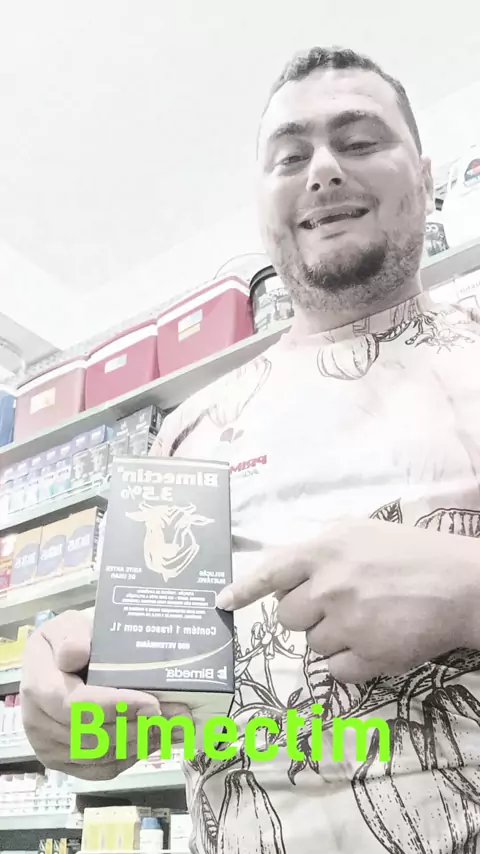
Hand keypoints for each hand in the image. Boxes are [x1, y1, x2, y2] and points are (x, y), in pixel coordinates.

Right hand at [20, 609, 191, 779]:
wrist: (62, 659)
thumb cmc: (72, 640)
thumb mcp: (70, 625)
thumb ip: (72, 636)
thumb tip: (75, 654)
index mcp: (38, 684)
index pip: (76, 706)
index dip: (116, 707)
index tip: (151, 703)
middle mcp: (37, 721)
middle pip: (91, 737)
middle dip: (139, 727)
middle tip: (177, 715)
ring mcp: (47, 746)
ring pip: (100, 756)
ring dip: (141, 743)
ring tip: (174, 726)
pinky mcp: (62, 762)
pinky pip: (100, 769)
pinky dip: (130, 757)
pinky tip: (154, 740)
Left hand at [216, 519, 478, 682]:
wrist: (461, 585)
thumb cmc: (410, 553)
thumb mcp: (359, 533)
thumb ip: (318, 550)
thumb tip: (284, 575)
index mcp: (324, 550)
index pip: (270, 572)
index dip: (243, 590)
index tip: (220, 602)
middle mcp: (329, 585)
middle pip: (287, 616)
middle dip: (306, 614)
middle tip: (338, 604)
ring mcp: (347, 622)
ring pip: (311, 645)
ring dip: (332, 637)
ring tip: (367, 618)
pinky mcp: (367, 655)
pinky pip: (335, 670)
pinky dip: (350, 661)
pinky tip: (375, 641)